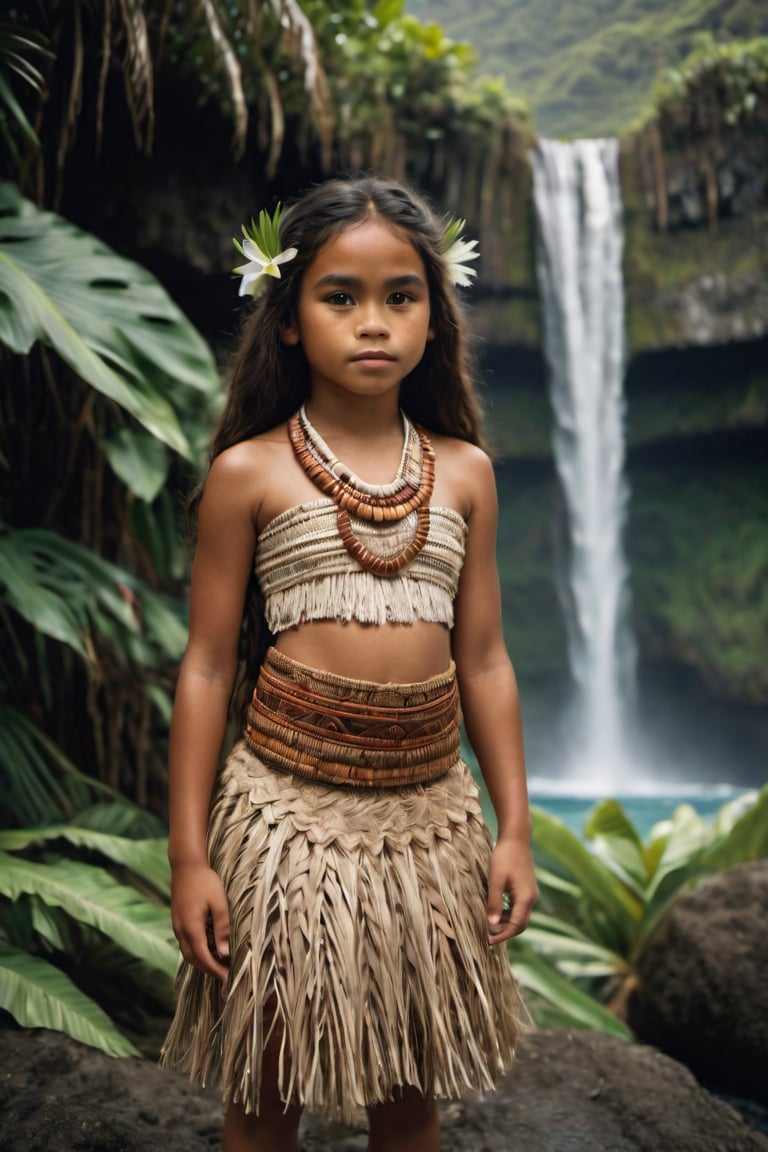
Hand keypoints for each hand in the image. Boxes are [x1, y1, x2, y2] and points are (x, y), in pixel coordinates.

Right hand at [171, 863, 230, 980]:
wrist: (186, 866)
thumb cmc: (205, 882)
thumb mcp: (219, 903)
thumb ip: (222, 929)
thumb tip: (224, 953)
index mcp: (191, 927)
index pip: (202, 957)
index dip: (214, 970)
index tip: (227, 978)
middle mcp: (180, 930)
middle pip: (193, 959)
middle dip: (208, 969)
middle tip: (225, 975)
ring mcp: (177, 926)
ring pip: (188, 952)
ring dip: (202, 961)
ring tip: (219, 965)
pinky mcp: (177, 921)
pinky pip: (186, 943)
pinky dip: (197, 951)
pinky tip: (209, 949)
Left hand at [486, 836, 537, 945]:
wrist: (516, 838)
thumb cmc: (504, 858)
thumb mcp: (496, 881)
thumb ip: (494, 903)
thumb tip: (492, 925)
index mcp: (526, 898)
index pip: (516, 926)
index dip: (502, 935)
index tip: (488, 940)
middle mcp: (531, 898)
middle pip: (520, 924)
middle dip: (505, 932)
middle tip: (488, 937)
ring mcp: (530, 893)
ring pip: (520, 916)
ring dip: (506, 923)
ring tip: (489, 925)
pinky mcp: (527, 889)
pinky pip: (519, 907)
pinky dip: (508, 913)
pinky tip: (496, 911)